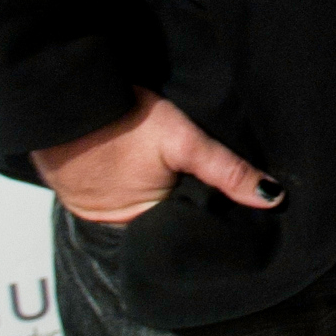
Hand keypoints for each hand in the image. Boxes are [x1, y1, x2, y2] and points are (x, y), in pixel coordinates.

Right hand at [34, 89, 282, 224]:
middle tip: (219, 195)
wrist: (63, 100)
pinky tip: (151, 174)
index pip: (190, 235)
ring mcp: (96, 214)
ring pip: (144, 213)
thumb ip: (227, 171)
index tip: (239, 212)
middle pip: (167, 226)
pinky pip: (119, 199)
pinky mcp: (82, 195)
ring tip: (185, 183)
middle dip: (189, 213)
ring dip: (162, 200)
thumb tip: (273, 198)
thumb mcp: (183, 141)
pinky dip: (136, 189)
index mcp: (144, 229)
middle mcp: (118, 230)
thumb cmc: (123, 121)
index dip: (212, 222)